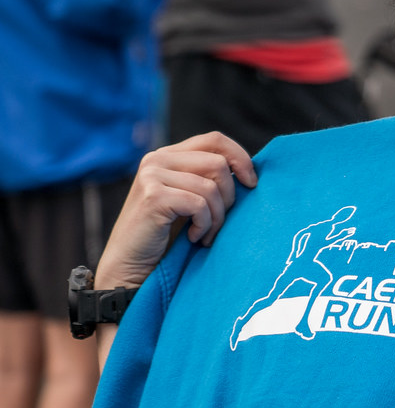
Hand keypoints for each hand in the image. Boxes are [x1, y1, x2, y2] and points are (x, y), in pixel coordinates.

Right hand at [95, 133, 256, 291]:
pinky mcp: (153, 196)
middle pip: (218, 162)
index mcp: (168, 155)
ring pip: (211, 187)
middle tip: (218, 222)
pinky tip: (194, 237)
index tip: (251, 183)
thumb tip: (248, 170)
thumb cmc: (167, 236)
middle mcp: (157, 159)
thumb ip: (208, 178)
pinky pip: (200, 205)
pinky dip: (205, 225)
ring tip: (206, 234)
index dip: (240, 157)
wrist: (131, 268)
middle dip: (229, 196)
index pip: (214, 140)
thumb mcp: (191, 199)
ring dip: (217, 217)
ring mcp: (152, 175)